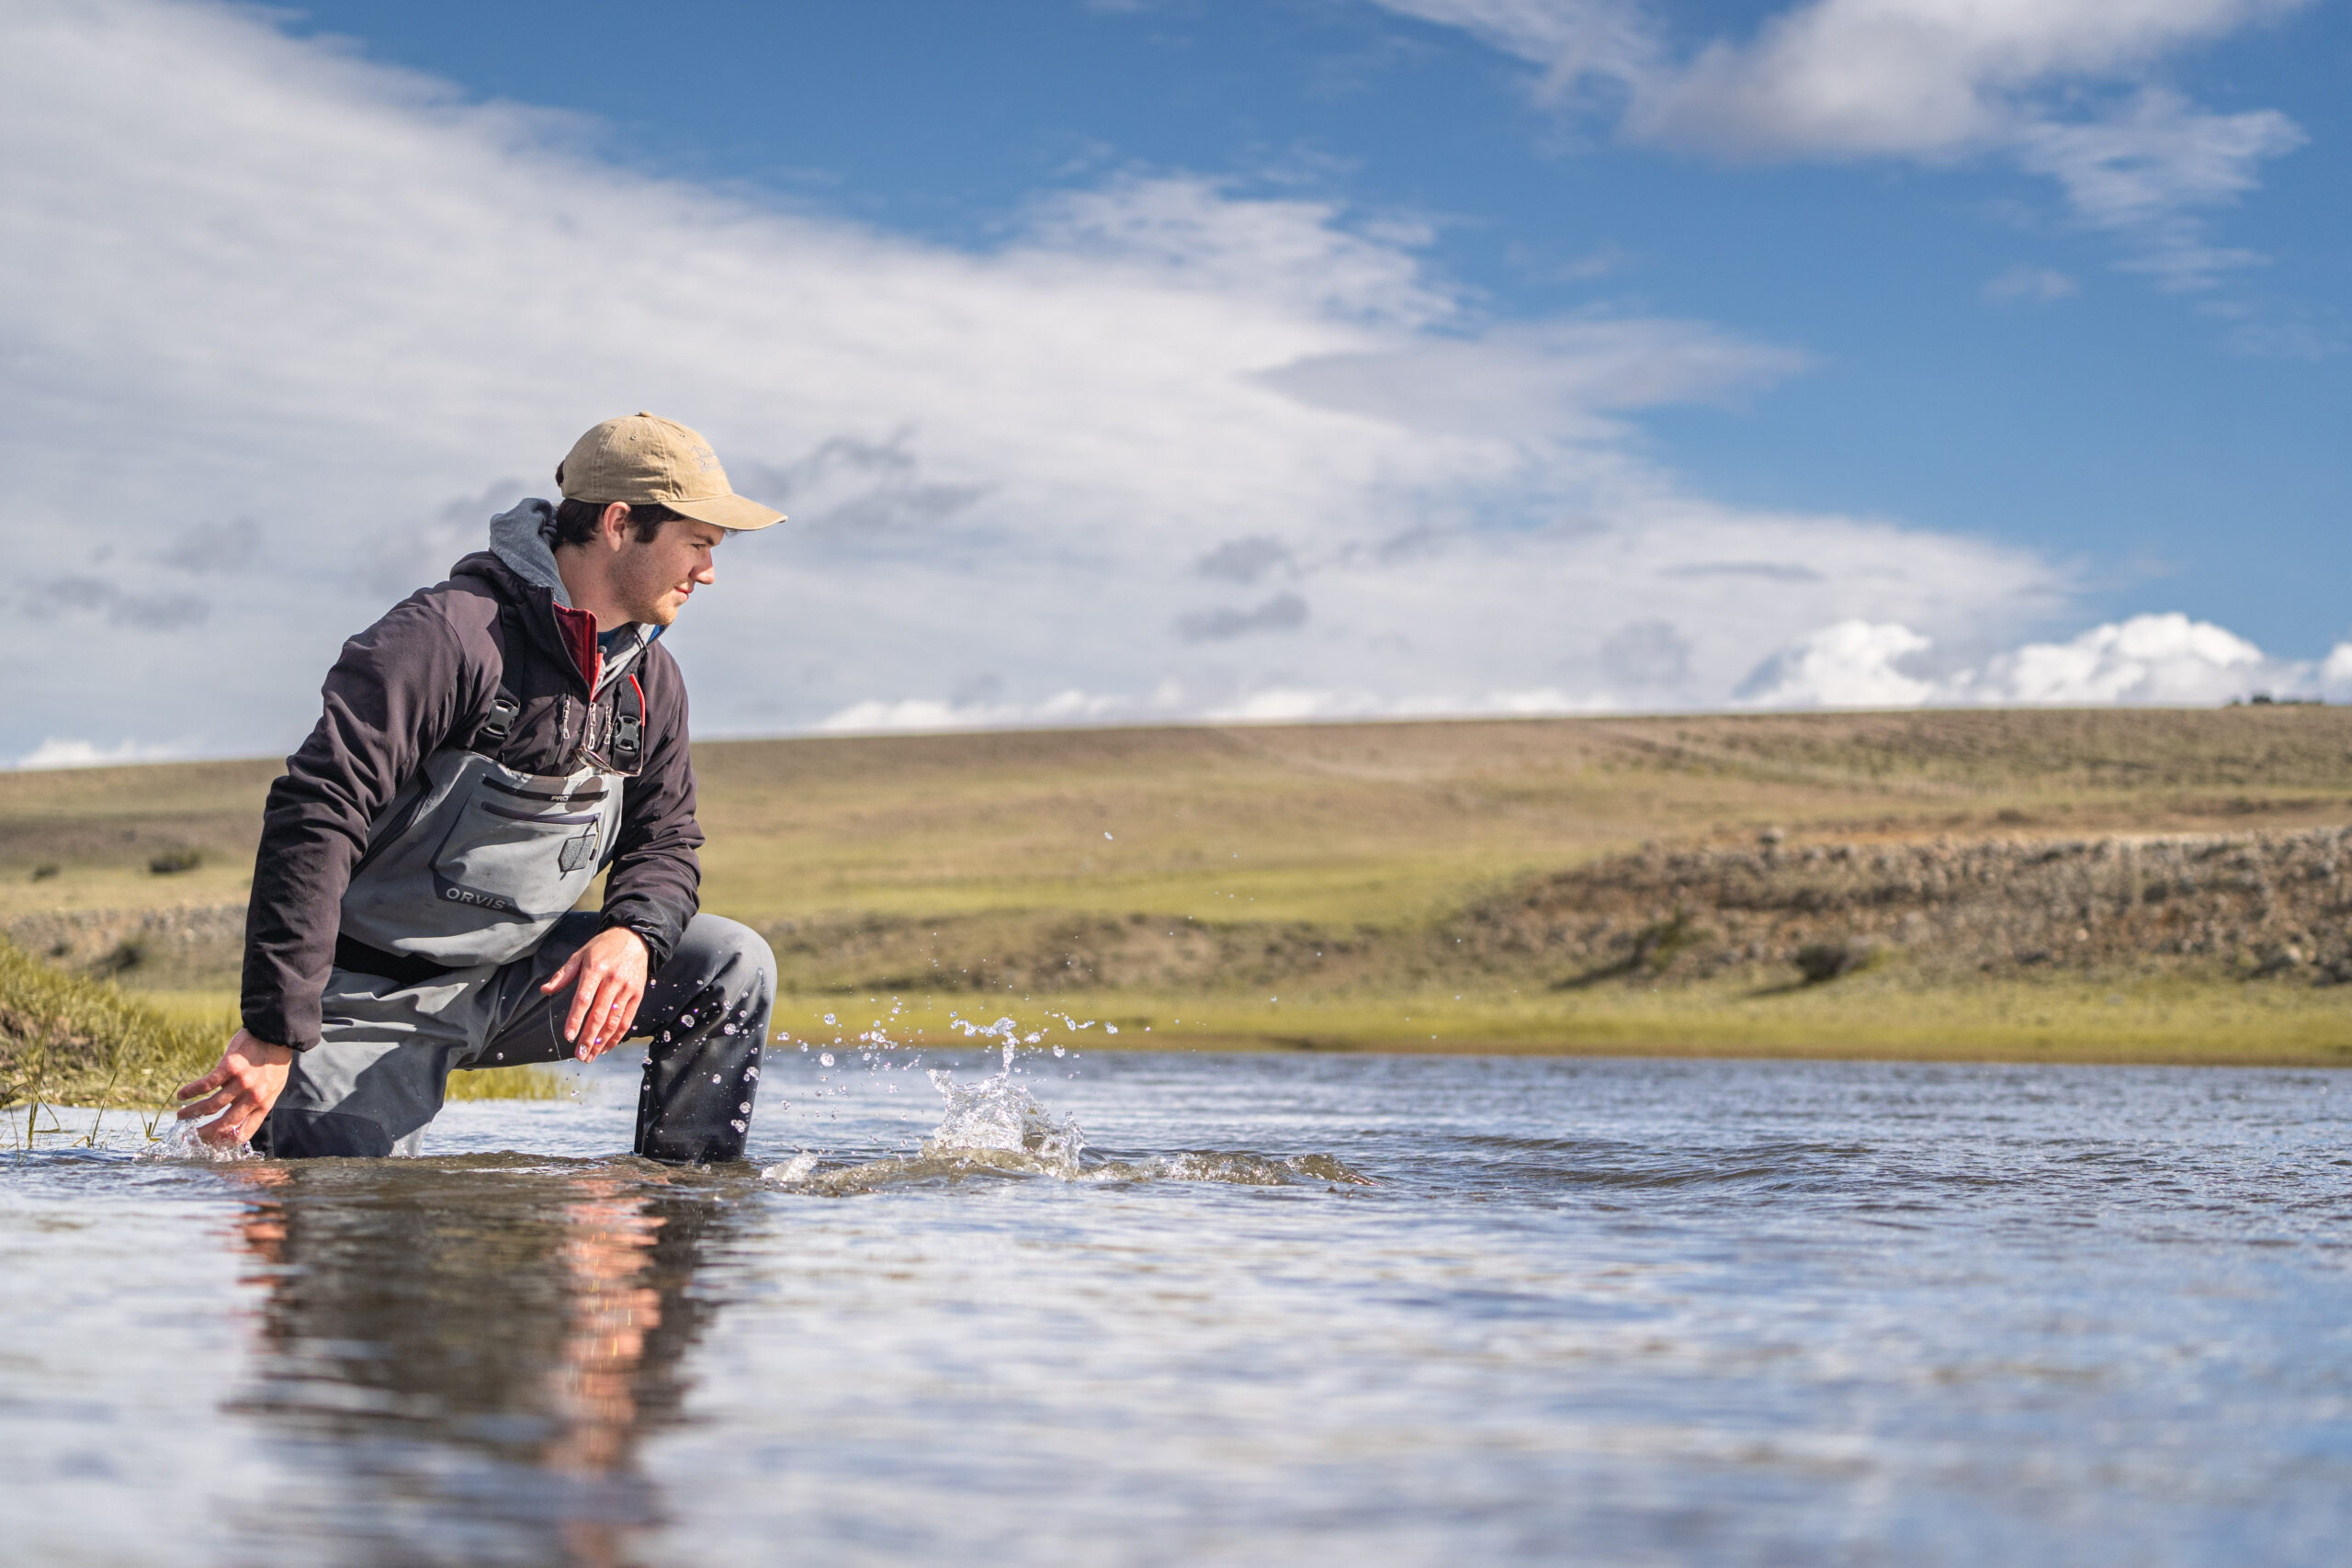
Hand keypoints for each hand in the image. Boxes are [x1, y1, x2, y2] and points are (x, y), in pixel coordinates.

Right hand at [176, 1029, 294, 1147]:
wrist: (275, 1034)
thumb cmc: (273, 1061)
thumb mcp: (273, 1087)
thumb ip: (257, 1102)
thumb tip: (236, 1118)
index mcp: (264, 1104)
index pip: (243, 1132)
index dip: (224, 1142)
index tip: (210, 1143)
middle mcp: (253, 1097)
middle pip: (224, 1124)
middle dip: (204, 1133)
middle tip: (190, 1135)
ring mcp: (242, 1083)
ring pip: (212, 1106)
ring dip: (192, 1113)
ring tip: (181, 1116)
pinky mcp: (230, 1068)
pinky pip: (206, 1085)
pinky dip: (191, 1091)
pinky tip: (181, 1095)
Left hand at [542, 926, 649, 1060]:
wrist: (635, 938)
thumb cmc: (603, 947)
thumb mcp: (580, 955)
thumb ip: (563, 975)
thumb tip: (544, 990)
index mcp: (595, 969)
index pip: (584, 999)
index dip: (575, 1019)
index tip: (569, 1037)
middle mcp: (612, 980)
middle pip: (600, 1014)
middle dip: (589, 1037)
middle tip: (580, 1055)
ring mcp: (627, 988)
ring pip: (614, 1021)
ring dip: (602, 1041)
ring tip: (591, 1055)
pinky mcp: (637, 994)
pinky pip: (627, 1019)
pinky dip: (617, 1036)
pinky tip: (606, 1046)